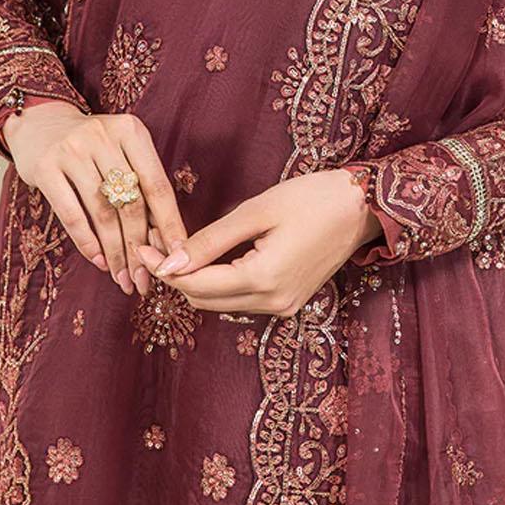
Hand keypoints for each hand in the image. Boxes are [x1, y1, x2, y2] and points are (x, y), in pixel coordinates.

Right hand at [2, 104, 188, 295]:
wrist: (40, 123)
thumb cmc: (91, 147)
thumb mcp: (121, 151)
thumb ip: (141, 186)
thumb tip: (166, 242)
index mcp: (131, 131)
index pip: (157, 185)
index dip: (170, 225)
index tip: (178, 257)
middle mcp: (103, 136)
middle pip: (131, 203)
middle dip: (140, 248)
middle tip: (145, 279)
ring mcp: (72, 150)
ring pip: (103, 213)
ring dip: (115, 252)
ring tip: (122, 278)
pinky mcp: (45, 167)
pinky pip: (71, 214)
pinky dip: (87, 242)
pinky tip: (98, 260)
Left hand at [133, 168, 383, 317]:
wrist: (363, 207)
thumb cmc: (313, 198)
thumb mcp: (257, 211)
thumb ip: (211, 241)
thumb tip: (171, 262)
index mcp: (263, 280)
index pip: (196, 286)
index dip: (164, 269)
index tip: (141, 246)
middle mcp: (273, 303)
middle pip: (204, 301)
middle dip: (175, 277)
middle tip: (153, 245)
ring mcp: (283, 306)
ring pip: (220, 304)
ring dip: (195, 282)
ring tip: (175, 249)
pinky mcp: (289, 301)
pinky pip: (241, 300)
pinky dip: (218, 284)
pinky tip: (207, 259)